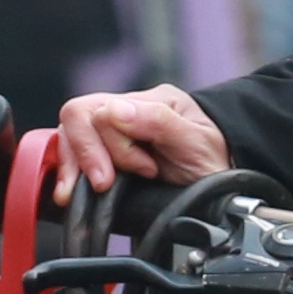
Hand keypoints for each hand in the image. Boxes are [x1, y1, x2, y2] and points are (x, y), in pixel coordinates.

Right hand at [57, 83, 228, 202]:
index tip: (141, 171)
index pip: (98, 110)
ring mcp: (111, 131)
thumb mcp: (196, 141)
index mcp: (149, 101)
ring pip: (67, 136)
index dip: (110, 146)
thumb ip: (157, 122)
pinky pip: (71, 155)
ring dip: (79, 167)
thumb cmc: (213, 160)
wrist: (225, 182)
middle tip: (107, 184)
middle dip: (87, 156)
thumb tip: (114, 111)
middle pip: (76, 119)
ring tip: (103, 188)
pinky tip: (74, 192)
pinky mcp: (103, 154)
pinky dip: (70, 174)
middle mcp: (125, 111)